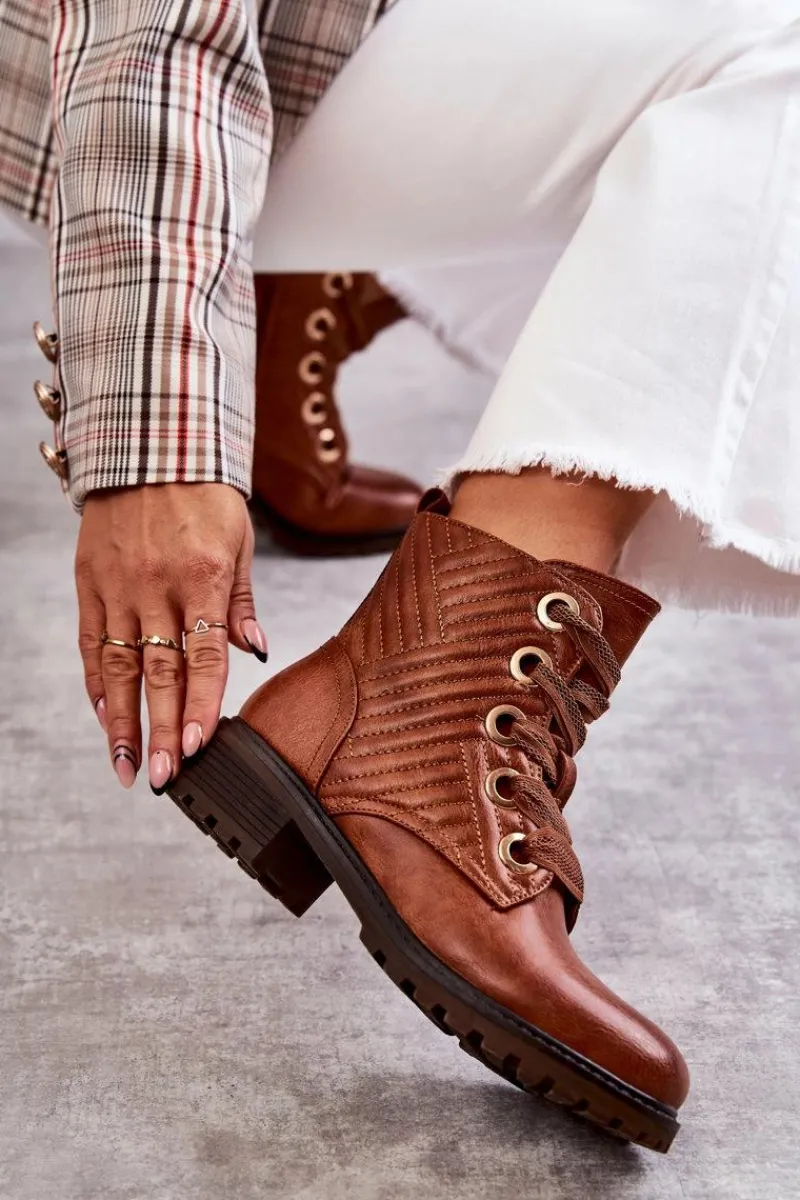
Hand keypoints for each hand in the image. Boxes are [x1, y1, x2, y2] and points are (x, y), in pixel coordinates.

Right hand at [75, 483, 266, 790]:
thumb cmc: (205, 494)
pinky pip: (90, 641)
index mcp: (203, 576)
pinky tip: (104, 717)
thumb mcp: (240, 542)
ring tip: (127, 765)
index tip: (198, 746)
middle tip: (161, 776)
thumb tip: (255, 651)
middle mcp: (157, 585)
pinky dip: (96, 683)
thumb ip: (243, 602)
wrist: (151, 442)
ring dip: (123, 721)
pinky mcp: (90, 581)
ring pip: (119, 666)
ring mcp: (119, 585)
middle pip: (160, 672)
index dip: (201, 704)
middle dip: (161, 730)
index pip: (204, 655)